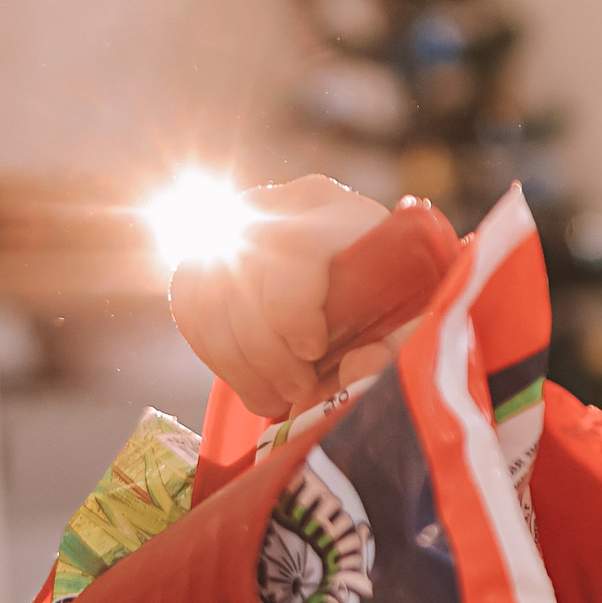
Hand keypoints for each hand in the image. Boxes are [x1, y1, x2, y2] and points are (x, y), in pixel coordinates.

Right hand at [169, 175, 388, 419]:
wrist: (361, 279)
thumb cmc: (392, 302)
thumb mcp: (411, 320)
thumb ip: (397, 345)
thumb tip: (362, 367)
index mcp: (336, 210)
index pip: (293, 252)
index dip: (295, 314)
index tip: (314, 353)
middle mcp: (277, 206)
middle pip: (244, 281)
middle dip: (268, 355)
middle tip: (297, 391)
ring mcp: (233, 228)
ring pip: (209, 302)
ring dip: (239, 365)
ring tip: (277, 396)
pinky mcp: (203, 255)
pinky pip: (190, 311)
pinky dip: (215, 356)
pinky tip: (249, 378)